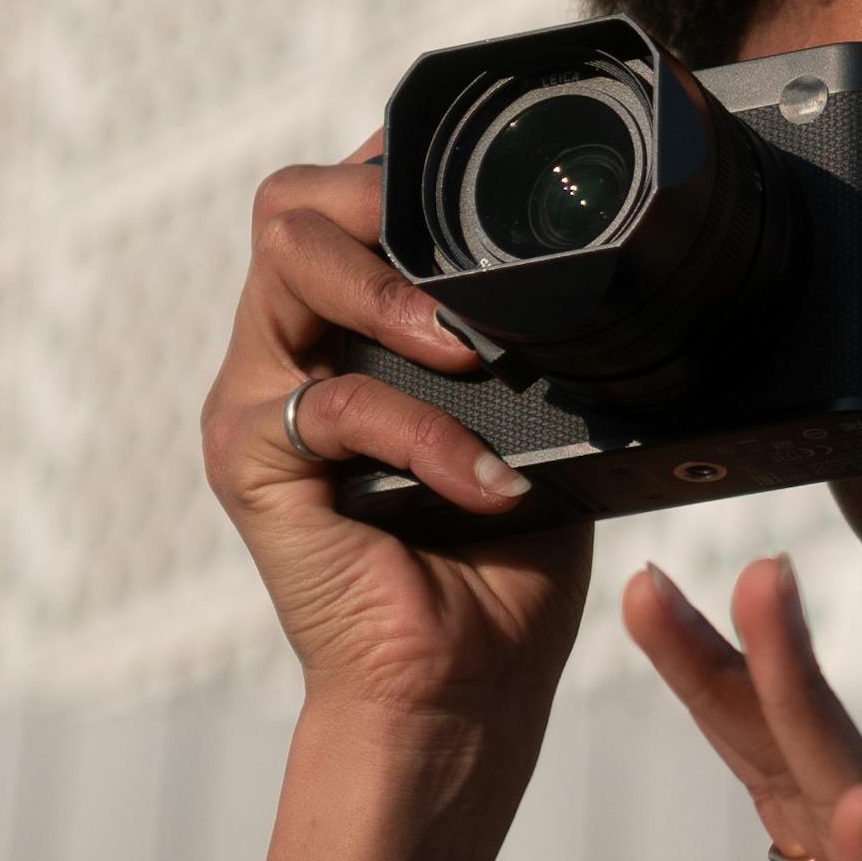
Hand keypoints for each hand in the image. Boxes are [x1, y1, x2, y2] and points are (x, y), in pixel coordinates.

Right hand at [206, 144, 589, 760]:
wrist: (461, 693)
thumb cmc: (500, 567)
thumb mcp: (537, 425)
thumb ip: (535, 342)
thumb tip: (611, 269)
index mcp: (340, 332)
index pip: (344, 200)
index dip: (402, 167)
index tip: (490, 185)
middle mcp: (282, 354)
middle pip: (289, 203)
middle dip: (379, 201)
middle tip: (465, 257)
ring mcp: (254, 405)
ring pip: (288, 264)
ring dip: (392, 290)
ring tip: (471, 349)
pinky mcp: (250, 468)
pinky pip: (335, 406)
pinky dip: (426, 437)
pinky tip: (491, 483)